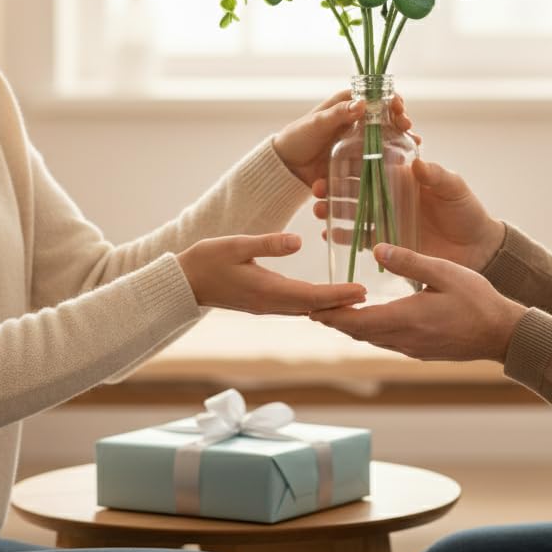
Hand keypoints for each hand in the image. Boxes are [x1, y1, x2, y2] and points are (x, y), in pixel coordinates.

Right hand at [178, 232, 365, 313]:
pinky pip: (294, 306)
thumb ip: (268, 244)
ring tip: (353, 298)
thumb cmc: (208, 260)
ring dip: (329, 305)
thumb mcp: (237, 245)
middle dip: (340, 303)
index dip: (338, 294)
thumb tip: (298, 242)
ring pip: (304, 309)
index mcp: (267, 290)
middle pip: (313, 307)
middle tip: (368, 297)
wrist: (183, 282)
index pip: (311, 296)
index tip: (361, 291)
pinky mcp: (261, 303)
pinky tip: (323, 298)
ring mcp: (265, 305)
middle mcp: (270, 303)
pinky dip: (313, 303)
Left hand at [273, 90, 415, 186]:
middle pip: (385, 116)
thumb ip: (338, 114)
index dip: (390, 99)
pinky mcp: (357, 159)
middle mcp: (356, 121)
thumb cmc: (297, 137)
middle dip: (400, 119)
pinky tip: (404, 161)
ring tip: (413, 142)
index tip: (399, 106)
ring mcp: (358, 140)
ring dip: (402, 137)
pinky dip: (393, 156)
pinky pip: (378, 156)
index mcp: (347, 105)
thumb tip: (362, 103)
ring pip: (386, 136)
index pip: (374, 96)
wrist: (286, 166)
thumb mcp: (317, 123)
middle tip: (407, 125)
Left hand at [311, 243, 526, 361]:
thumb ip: (408, 261)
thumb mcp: (444, 271)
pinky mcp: (420, 351)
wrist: (502, 334)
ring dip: (351, 326)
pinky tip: (369, 318)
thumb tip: (376, 248)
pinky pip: (385, 342)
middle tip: (311, 308)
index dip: (331, 315)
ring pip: (371, 339)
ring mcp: (412, 348)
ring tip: (333, 311)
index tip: (309, 306)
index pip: (356, 321)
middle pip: (358, 333)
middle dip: (334, 320)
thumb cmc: (477, 300)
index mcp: (406, 318)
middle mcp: (403, 339)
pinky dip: (370, 330)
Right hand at [314, 158, 504, 271]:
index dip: (351, 163)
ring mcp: (387, 220)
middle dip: (333, 187)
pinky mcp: (388, 244)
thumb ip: (437, 176)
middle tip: (316, 189)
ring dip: (333, 211)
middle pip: (355, 189)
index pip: (372, 166)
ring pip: (353, 213)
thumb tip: (417, 163)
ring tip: (318, 210)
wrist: (477, 249)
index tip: (332, 161)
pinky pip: (360, 239)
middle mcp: (391, 198)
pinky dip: (343, 237)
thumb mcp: (454, 188)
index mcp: (404, 178)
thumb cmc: (467, 212)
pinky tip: (329, 235)